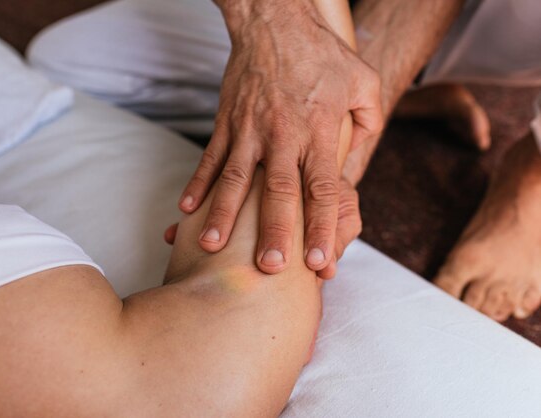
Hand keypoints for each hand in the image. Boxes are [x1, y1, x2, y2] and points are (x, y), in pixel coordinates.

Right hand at [178, 0, 380, 275]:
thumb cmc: (323, 54)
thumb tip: (357, 164)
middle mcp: (283, 134)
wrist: (276, 18)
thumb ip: (367, 125)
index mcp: (319, 130)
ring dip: (224, 214)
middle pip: (278, 191)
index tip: (319, 259)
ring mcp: (250, 128)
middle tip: (269, 268)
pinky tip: (187, 210)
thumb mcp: (363, 83)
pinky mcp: (227, 120)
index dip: (321, 225)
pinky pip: (210, 156)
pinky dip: (198, 184)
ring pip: (236, 178)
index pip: (322, 187)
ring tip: (212, 247)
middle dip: (274, 232)